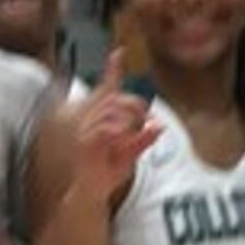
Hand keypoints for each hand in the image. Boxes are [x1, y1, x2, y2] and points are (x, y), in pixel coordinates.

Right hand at [66, 49, 158, 202]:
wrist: (91, 192)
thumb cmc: (107, 172)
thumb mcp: (131, 154)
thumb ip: (143, 139)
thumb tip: (158, 127)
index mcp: (99, 118)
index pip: (107, 89)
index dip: (112, 69)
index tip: (119, 52)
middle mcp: (89, 120)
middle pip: (115, 98)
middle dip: (135, 106)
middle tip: (147, 121)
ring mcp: (85, 130)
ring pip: (112, 110)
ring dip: (129, 120)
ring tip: (134, 134)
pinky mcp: (86, 142)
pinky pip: (107, 128)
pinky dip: (120, 132)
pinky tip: (124, 138)